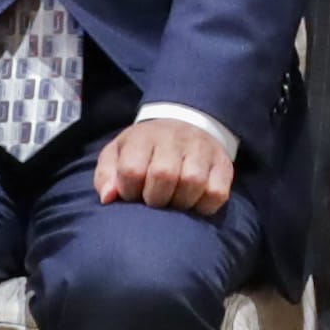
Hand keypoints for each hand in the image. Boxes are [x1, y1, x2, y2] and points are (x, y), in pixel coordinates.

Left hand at [96, 113, 236, 214]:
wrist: (185, 123)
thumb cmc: (145, 148)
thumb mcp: (118, 153)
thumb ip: (107, 174)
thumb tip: (108, 197)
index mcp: (144, 137)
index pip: (132, 169)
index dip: (128, 191)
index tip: (131, 194)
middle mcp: (175, 139)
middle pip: (163, 175)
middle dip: (155, 198)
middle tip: (154, 201)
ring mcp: (202, 150)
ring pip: (193, 182)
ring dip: (180, 202)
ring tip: (174, 203)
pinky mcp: (223, 165)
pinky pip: (217, 193)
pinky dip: (204, 206)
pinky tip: (193, 204)